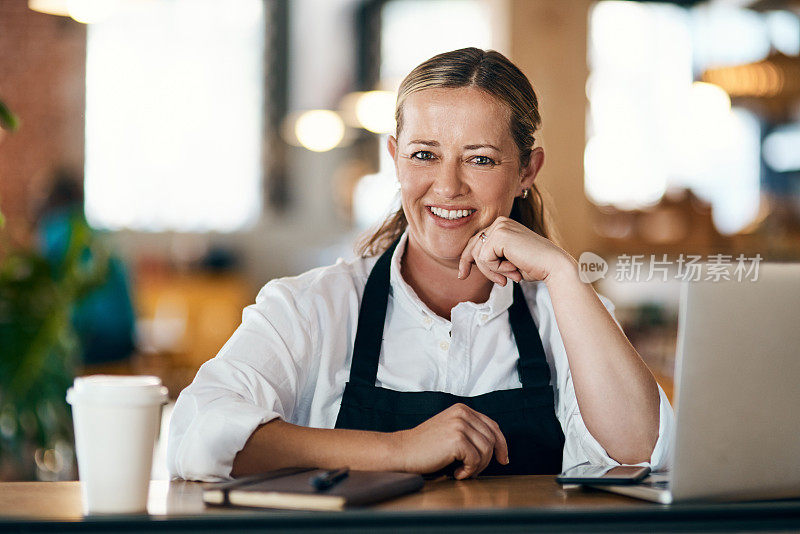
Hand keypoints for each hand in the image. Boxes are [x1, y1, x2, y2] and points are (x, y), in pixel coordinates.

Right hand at [392, 403, 508, 478]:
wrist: (402, 451)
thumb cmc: (425, 446)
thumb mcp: (450, 430)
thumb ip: (469, 431)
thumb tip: (496, 446)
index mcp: (462, 409)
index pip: (493, 426)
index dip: (502, 444)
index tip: (503, 459)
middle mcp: (463, 413)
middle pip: (492, 440)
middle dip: (486, 460)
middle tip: (472, 471)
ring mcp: (460, 425)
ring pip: (486, 450)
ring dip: (477, 467)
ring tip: (461, 471)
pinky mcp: (456, 439)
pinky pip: (475, 460)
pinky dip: (468, 471)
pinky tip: (455, 473)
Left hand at [457, 217, 570, 284]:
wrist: (553, 265)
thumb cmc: (534, 265)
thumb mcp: (507, 260)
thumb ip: (491, 257)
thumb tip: (468, 263)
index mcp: (502, 225)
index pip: (476, 242)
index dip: (467, 260)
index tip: (463, 275)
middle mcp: (499, 222)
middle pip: (473, 248)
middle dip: (481, 269)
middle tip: (500, 282)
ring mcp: (499, 227)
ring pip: (479, 256)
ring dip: (493, 271)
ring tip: (511, 275)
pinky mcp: (500, 235)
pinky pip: (485, 259)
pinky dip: (497, 269)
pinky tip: (513, 268)